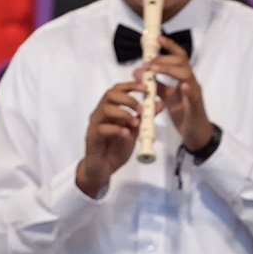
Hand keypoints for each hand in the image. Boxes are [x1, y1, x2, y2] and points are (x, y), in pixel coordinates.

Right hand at [75, 79, 151, 196]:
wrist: (104, 167)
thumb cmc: (116, 147)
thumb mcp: (135, 131)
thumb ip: (145, 118)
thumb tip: (160, 103)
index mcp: (111, 108)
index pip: (118, 90)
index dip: (131, 85)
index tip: (145, 88)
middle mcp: (101, 113)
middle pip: (110, 95)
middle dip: (128, 98)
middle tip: (141, 109)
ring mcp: (95, 124)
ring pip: (105, 109)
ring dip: (124, 113)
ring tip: (136, 123)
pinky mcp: (92, 137)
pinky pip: (102, 129)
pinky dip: (116, 130)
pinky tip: (126, 134)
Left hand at [148, 37, 214, 153]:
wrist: (196, 134)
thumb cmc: (183, 114)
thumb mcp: (166, 97)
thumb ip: (154, 85)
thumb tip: (137, 71)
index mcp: (184, 79)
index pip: (179, 58)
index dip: (169, 47)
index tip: (157, 39)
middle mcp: (191, 83)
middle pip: (182, 62)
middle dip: (164, 59)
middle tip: (148, 62)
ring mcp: (194, 94)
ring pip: (186, 75)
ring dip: (169, 70)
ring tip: (154, 70)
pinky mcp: (195, 108)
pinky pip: (193, 97)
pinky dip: (188, 90)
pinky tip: (182, 86)